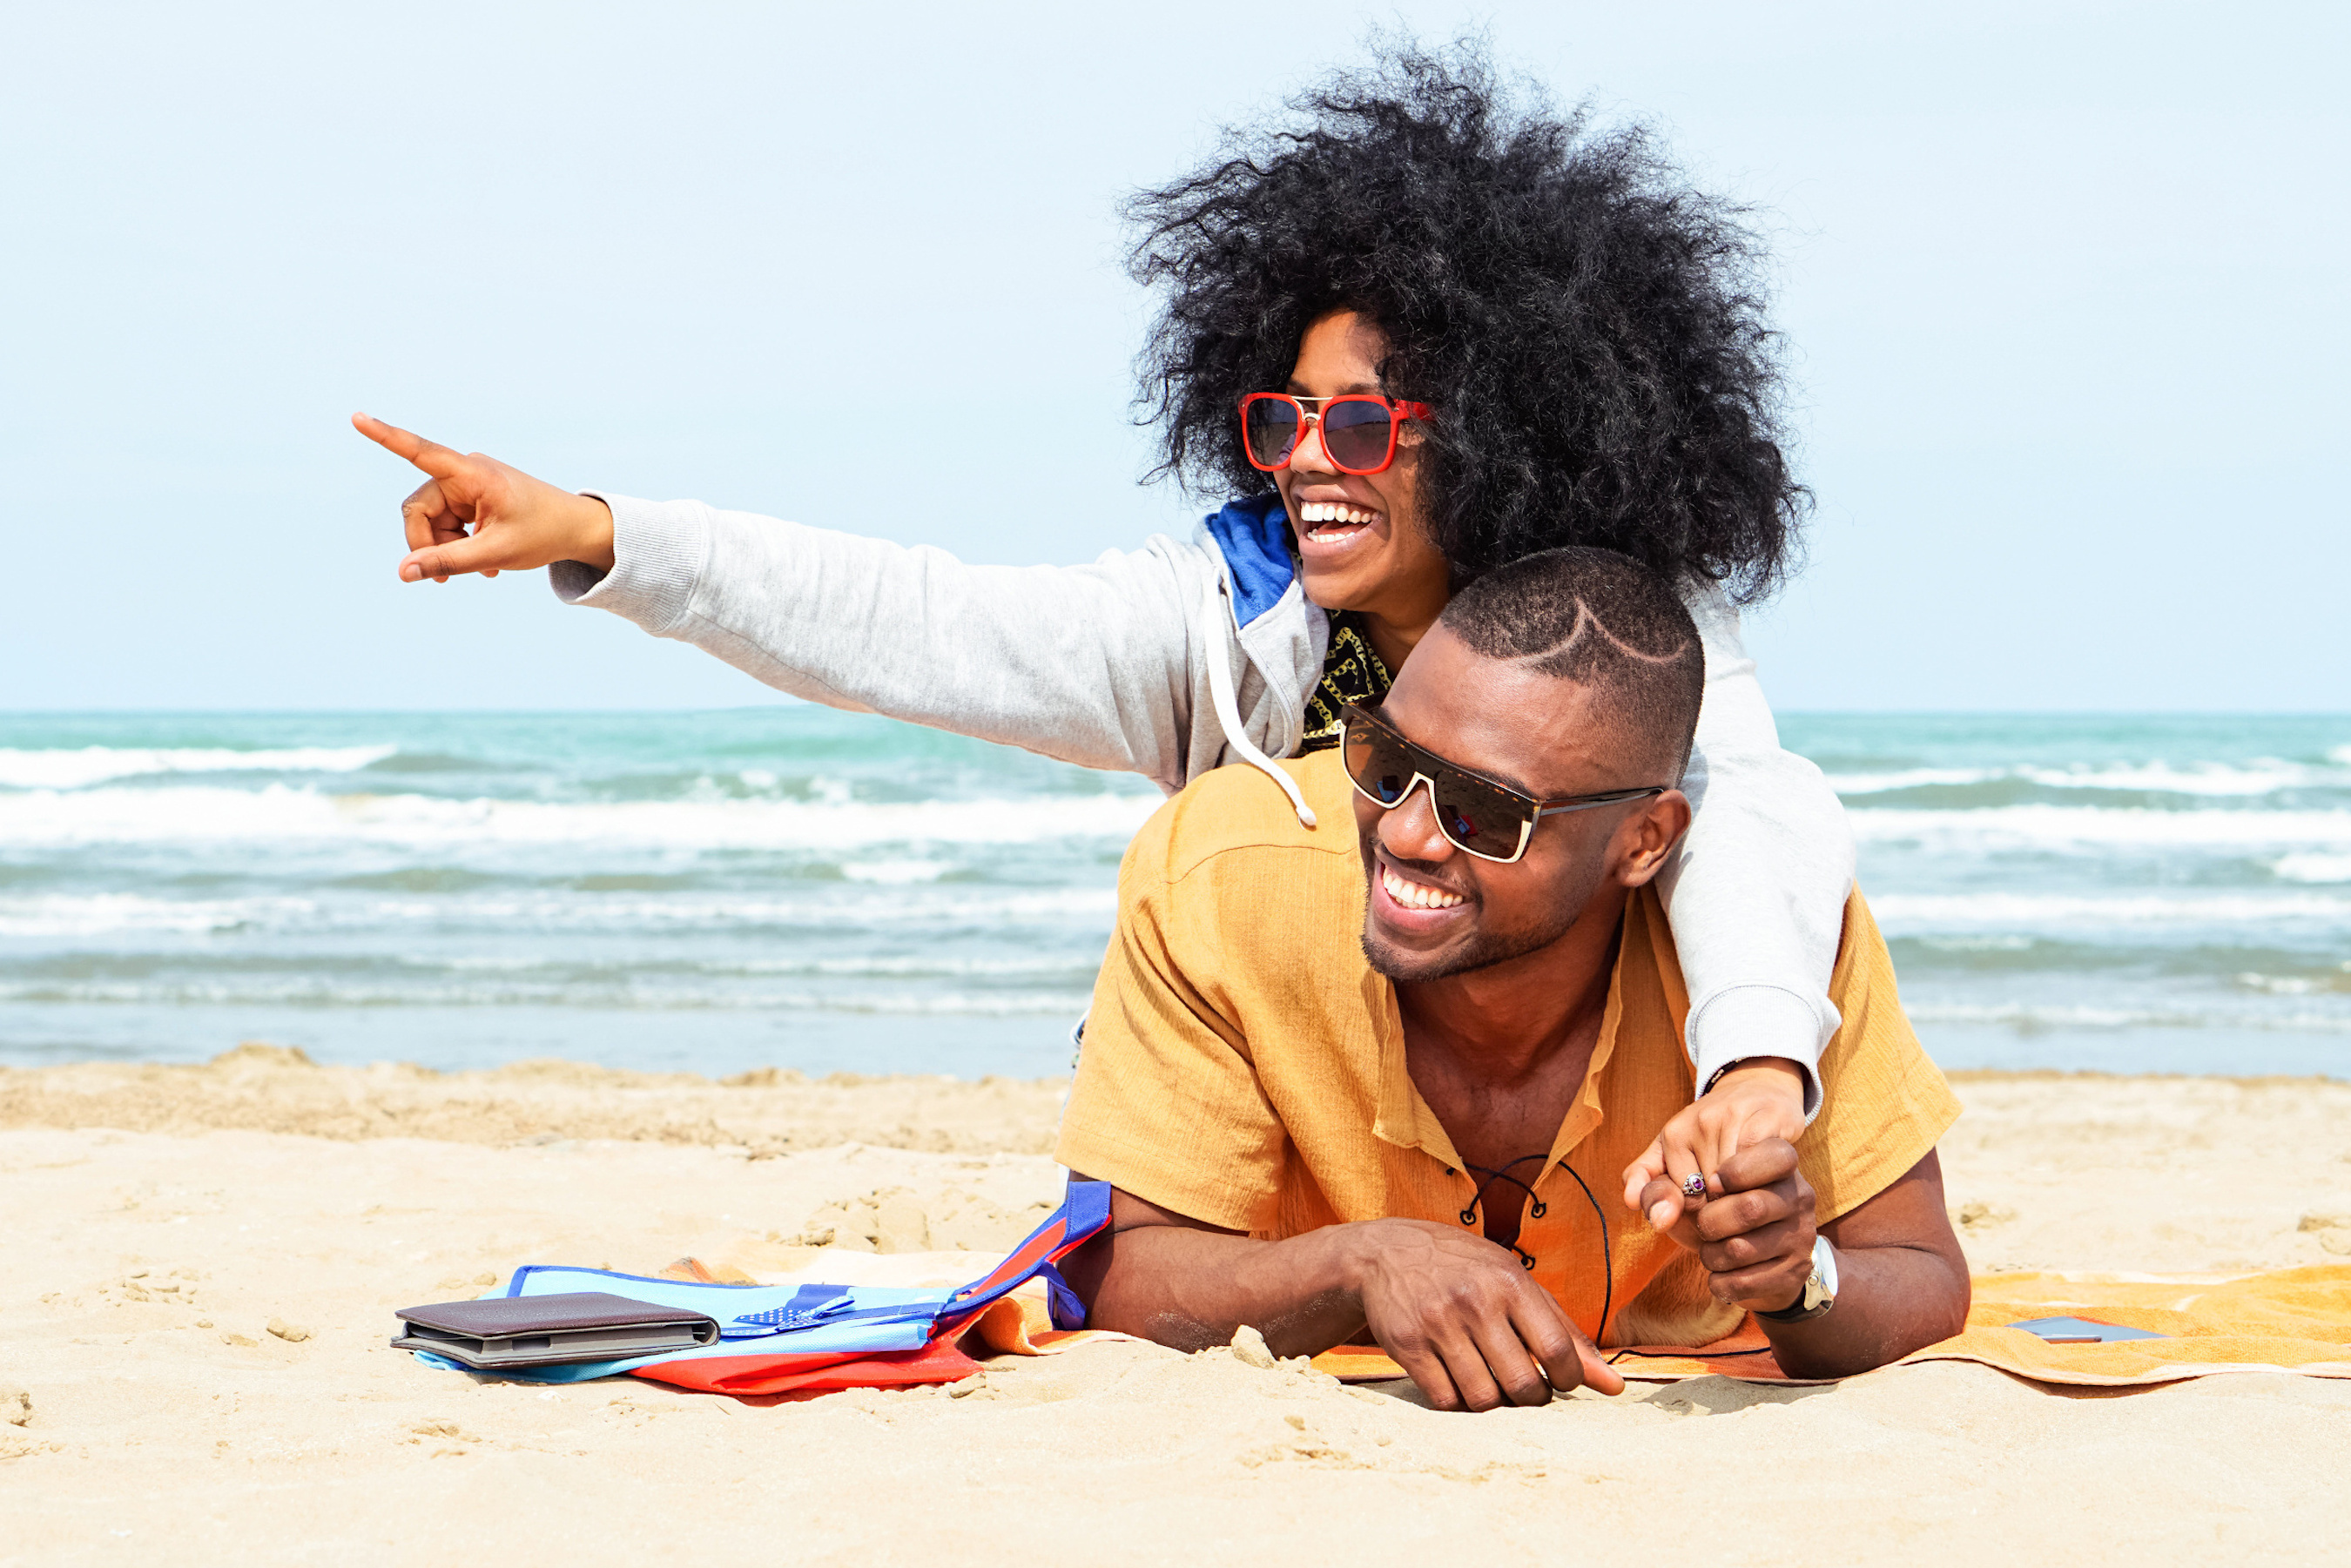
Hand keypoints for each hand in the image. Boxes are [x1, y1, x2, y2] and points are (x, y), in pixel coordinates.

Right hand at [352, 413, 615, 581]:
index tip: (356, 417)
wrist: (577, 529)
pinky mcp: (470, 497)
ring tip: (482, 570)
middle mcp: (464, 472)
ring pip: (431, 522)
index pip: (421, 453)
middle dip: (429, 545)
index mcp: (473, 474)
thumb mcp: (496, 553)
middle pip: (417, 510)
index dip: (385, 437)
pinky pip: (447, 524)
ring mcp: (467, 484)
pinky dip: (459, 545)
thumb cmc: (544, 534)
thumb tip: (404, 573)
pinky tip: (485, 564)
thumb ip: (448, 563)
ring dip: (448, 549)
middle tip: (448, 579)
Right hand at [1343, 1219, 1623, 1410]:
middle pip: (1523, 1385)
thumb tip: (1613, 1386)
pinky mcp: (1407, 1345)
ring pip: (1483, 1400)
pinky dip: (1458, 1402)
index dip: (1569, 1379)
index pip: (1558, 1350)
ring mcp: (1438, 1324)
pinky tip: (1459, 1382)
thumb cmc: (1464, 1269)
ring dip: (1494, 1404)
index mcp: (1510, 1282)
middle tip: (1526, 1389)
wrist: (1385, 1254)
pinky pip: (1445, 1400)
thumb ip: (1564, 1331)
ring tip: (1492, 1385)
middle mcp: (1475, 1301)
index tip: (1560, 1379)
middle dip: (1532, 1399)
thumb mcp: (1515, 1283)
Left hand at [1621, 1058, 1805, 1229]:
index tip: (1711, 1205)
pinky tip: (1769, 1178)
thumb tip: (1629, 1202)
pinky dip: (1768, 1178)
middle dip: (1724, 1209)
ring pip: (1738, 1183)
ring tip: (1751, 1193)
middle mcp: (1699, 1121)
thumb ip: (1649, 1181)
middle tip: (1734, 1202)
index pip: (1684, 1197)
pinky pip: (1766, 1165)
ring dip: (1748, 1198)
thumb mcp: (1674, 1153)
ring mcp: (1733, 1117)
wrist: (1758, 1091)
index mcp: (1672, 1133)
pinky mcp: (1767, 1117)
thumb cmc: (1714, 1133)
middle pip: (1712, 1192)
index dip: (1702, 1213)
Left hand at [1633, 1138, 1816, 1312]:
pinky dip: (1721, 1283)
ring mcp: (1801, 1232)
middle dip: (1708, 1222)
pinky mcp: (1797, 1269)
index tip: (1713, 1183)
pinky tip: (1718, 1275)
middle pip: (1749, 1207)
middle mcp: (1797, 1193)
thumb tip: (1635, 1200)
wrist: (1755, 1255)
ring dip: (1711, 1255)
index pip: (1774, 1154)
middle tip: (1703, 1225)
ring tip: (1710, 1251)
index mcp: (1776, 1158)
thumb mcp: (1684, 1184)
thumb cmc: (1714, 1206)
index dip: (1736, 1171)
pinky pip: (1749, 1282)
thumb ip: (1654, 1181)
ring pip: (1745, 1249)